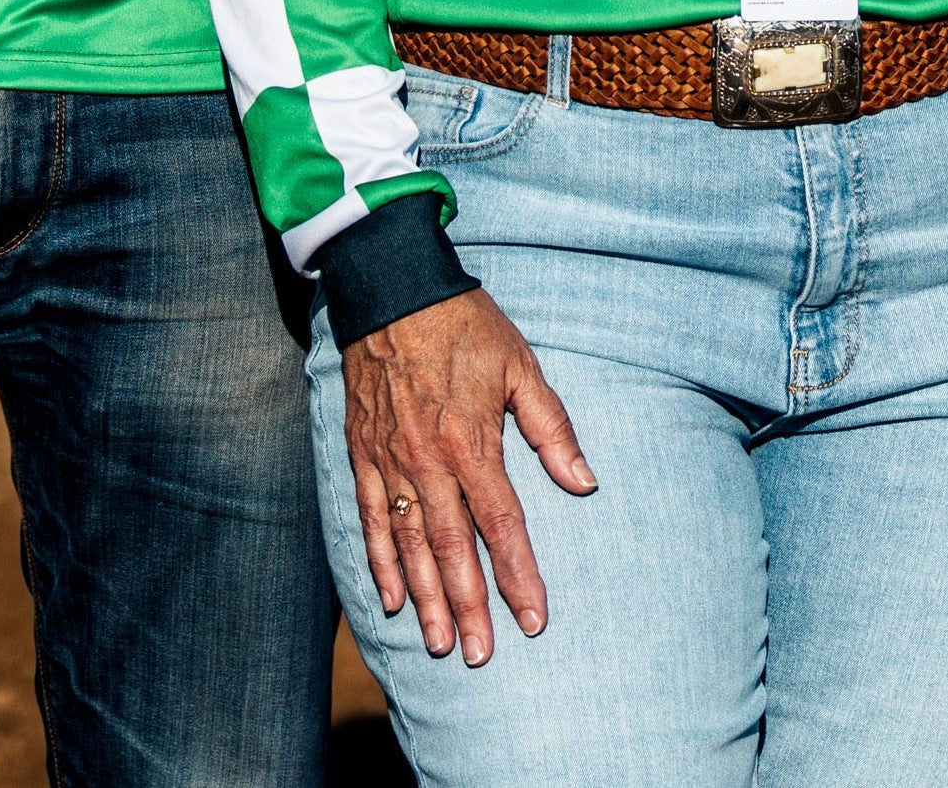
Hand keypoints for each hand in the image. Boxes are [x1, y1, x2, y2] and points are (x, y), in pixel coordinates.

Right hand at [342, 285, 594, 663]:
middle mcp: (428, 463)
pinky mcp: (363, 455)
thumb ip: (550, 427)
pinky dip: (379, 562)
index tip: (534, 620)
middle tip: (481, 657)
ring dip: (425, 599)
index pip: (501, 525)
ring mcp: (390, 463)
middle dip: (468, 607)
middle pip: (452, 550)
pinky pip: (369, 519)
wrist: (391, 291)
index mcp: (472, 443)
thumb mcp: (520, 366)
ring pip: (408, 545)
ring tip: (439, 644)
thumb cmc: (465, 327)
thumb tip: (584, 481)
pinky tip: (391, 599)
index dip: (519, 576)